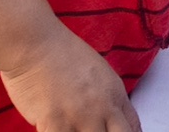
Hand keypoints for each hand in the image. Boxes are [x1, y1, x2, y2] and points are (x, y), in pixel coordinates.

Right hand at [0, 28, 140, 131]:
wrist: (35, 44)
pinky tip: (52, 130)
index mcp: (115, 93)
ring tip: (72, 130)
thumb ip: (106, 98)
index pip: (133, 128)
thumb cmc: (62, 54)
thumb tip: (107, 119)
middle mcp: (102, 107)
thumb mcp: (98, 72)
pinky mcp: (55, 123)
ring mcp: (80, 117)